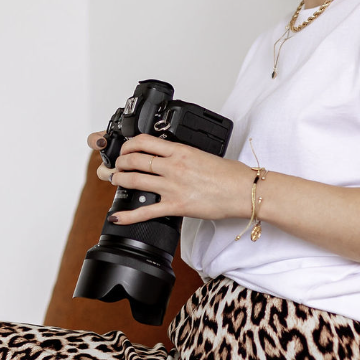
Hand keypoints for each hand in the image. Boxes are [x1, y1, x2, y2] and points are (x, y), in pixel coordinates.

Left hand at [94, 134, 253, 223]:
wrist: (243, 191)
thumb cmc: (231, 174)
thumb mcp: (204, 155)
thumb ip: (184, 156)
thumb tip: (172, 158)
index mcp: (181, 151)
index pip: (145, 141)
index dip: (128, 145)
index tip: (125, 149)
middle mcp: (174, 166)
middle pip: (135, 160)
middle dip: (120, 163)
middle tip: (117, 166)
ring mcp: (173, 186)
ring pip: (135, 180)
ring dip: (120, 180)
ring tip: (116, 181)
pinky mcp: (176, 206)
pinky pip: (146, 211)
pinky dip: (128, 215)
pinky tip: (117, 217)